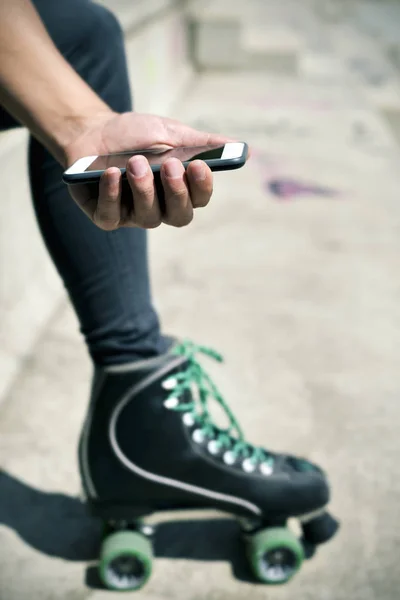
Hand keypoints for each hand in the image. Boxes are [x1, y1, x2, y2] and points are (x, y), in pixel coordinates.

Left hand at [65, 111, 233, 229]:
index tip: (201, 165)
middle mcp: (160, 208)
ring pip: (147, 217)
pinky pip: (110, 217)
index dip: (202, 187)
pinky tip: (111, 174)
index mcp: (180, 191)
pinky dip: (112, 196)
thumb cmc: (137, 135)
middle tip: (171, 165)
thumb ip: (202, 144)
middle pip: (178, 215)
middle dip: (176, 192)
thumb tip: (242, 150)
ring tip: (136, 162)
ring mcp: (132, 215)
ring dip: (144, 190)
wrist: (93, 130)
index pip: (199, 200)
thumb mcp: (170, 133)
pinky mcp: (105, 216)